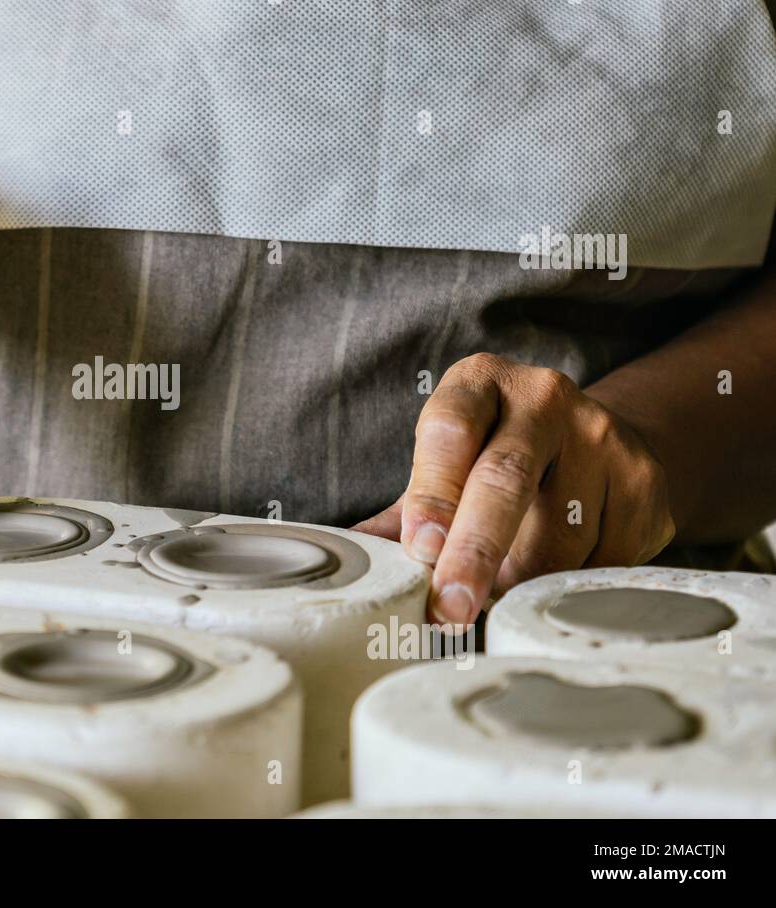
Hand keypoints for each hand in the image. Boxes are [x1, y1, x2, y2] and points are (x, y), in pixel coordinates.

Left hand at [354, 353, 674, 628]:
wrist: (594, 440)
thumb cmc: (491, 457)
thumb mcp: (445, 465)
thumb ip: (400, 513)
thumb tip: (347, 561)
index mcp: (477, 384)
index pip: (449, 431)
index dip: (433, 492)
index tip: (418, 549)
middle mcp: (542, 397)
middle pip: (505, 479)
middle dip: (474, 552)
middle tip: (451, 608)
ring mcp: (602, 435)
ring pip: (558, 535)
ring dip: (521, 580)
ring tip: (501, 587)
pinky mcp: (644, 480)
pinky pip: (604, 558)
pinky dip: (571, 583)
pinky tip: (556, 571)